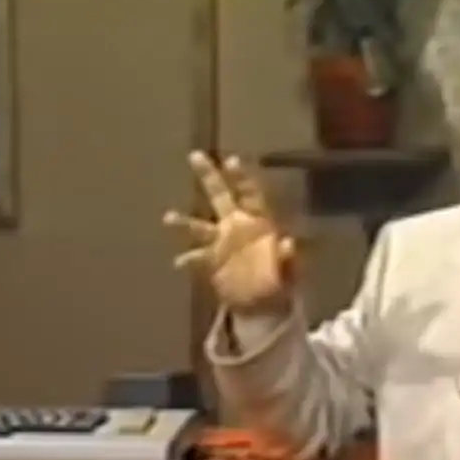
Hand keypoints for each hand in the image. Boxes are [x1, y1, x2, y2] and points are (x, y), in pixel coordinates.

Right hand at [164, 151, 296, 314]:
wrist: (264, 304)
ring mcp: (221, 243)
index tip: (231, 161)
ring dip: (184, 222)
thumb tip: (289, 243)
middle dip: (209, 176)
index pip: (250, 194)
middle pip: (220, 196)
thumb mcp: (291, 271)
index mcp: (258, 222)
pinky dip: (188, 260)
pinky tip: (179, 263)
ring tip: (168, 217)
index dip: (241, 178)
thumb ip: (289, 257)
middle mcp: (236, 226)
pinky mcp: (211, 263)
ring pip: (200, 227)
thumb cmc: (281, 281)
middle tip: (196, 155)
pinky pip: (197, 258)